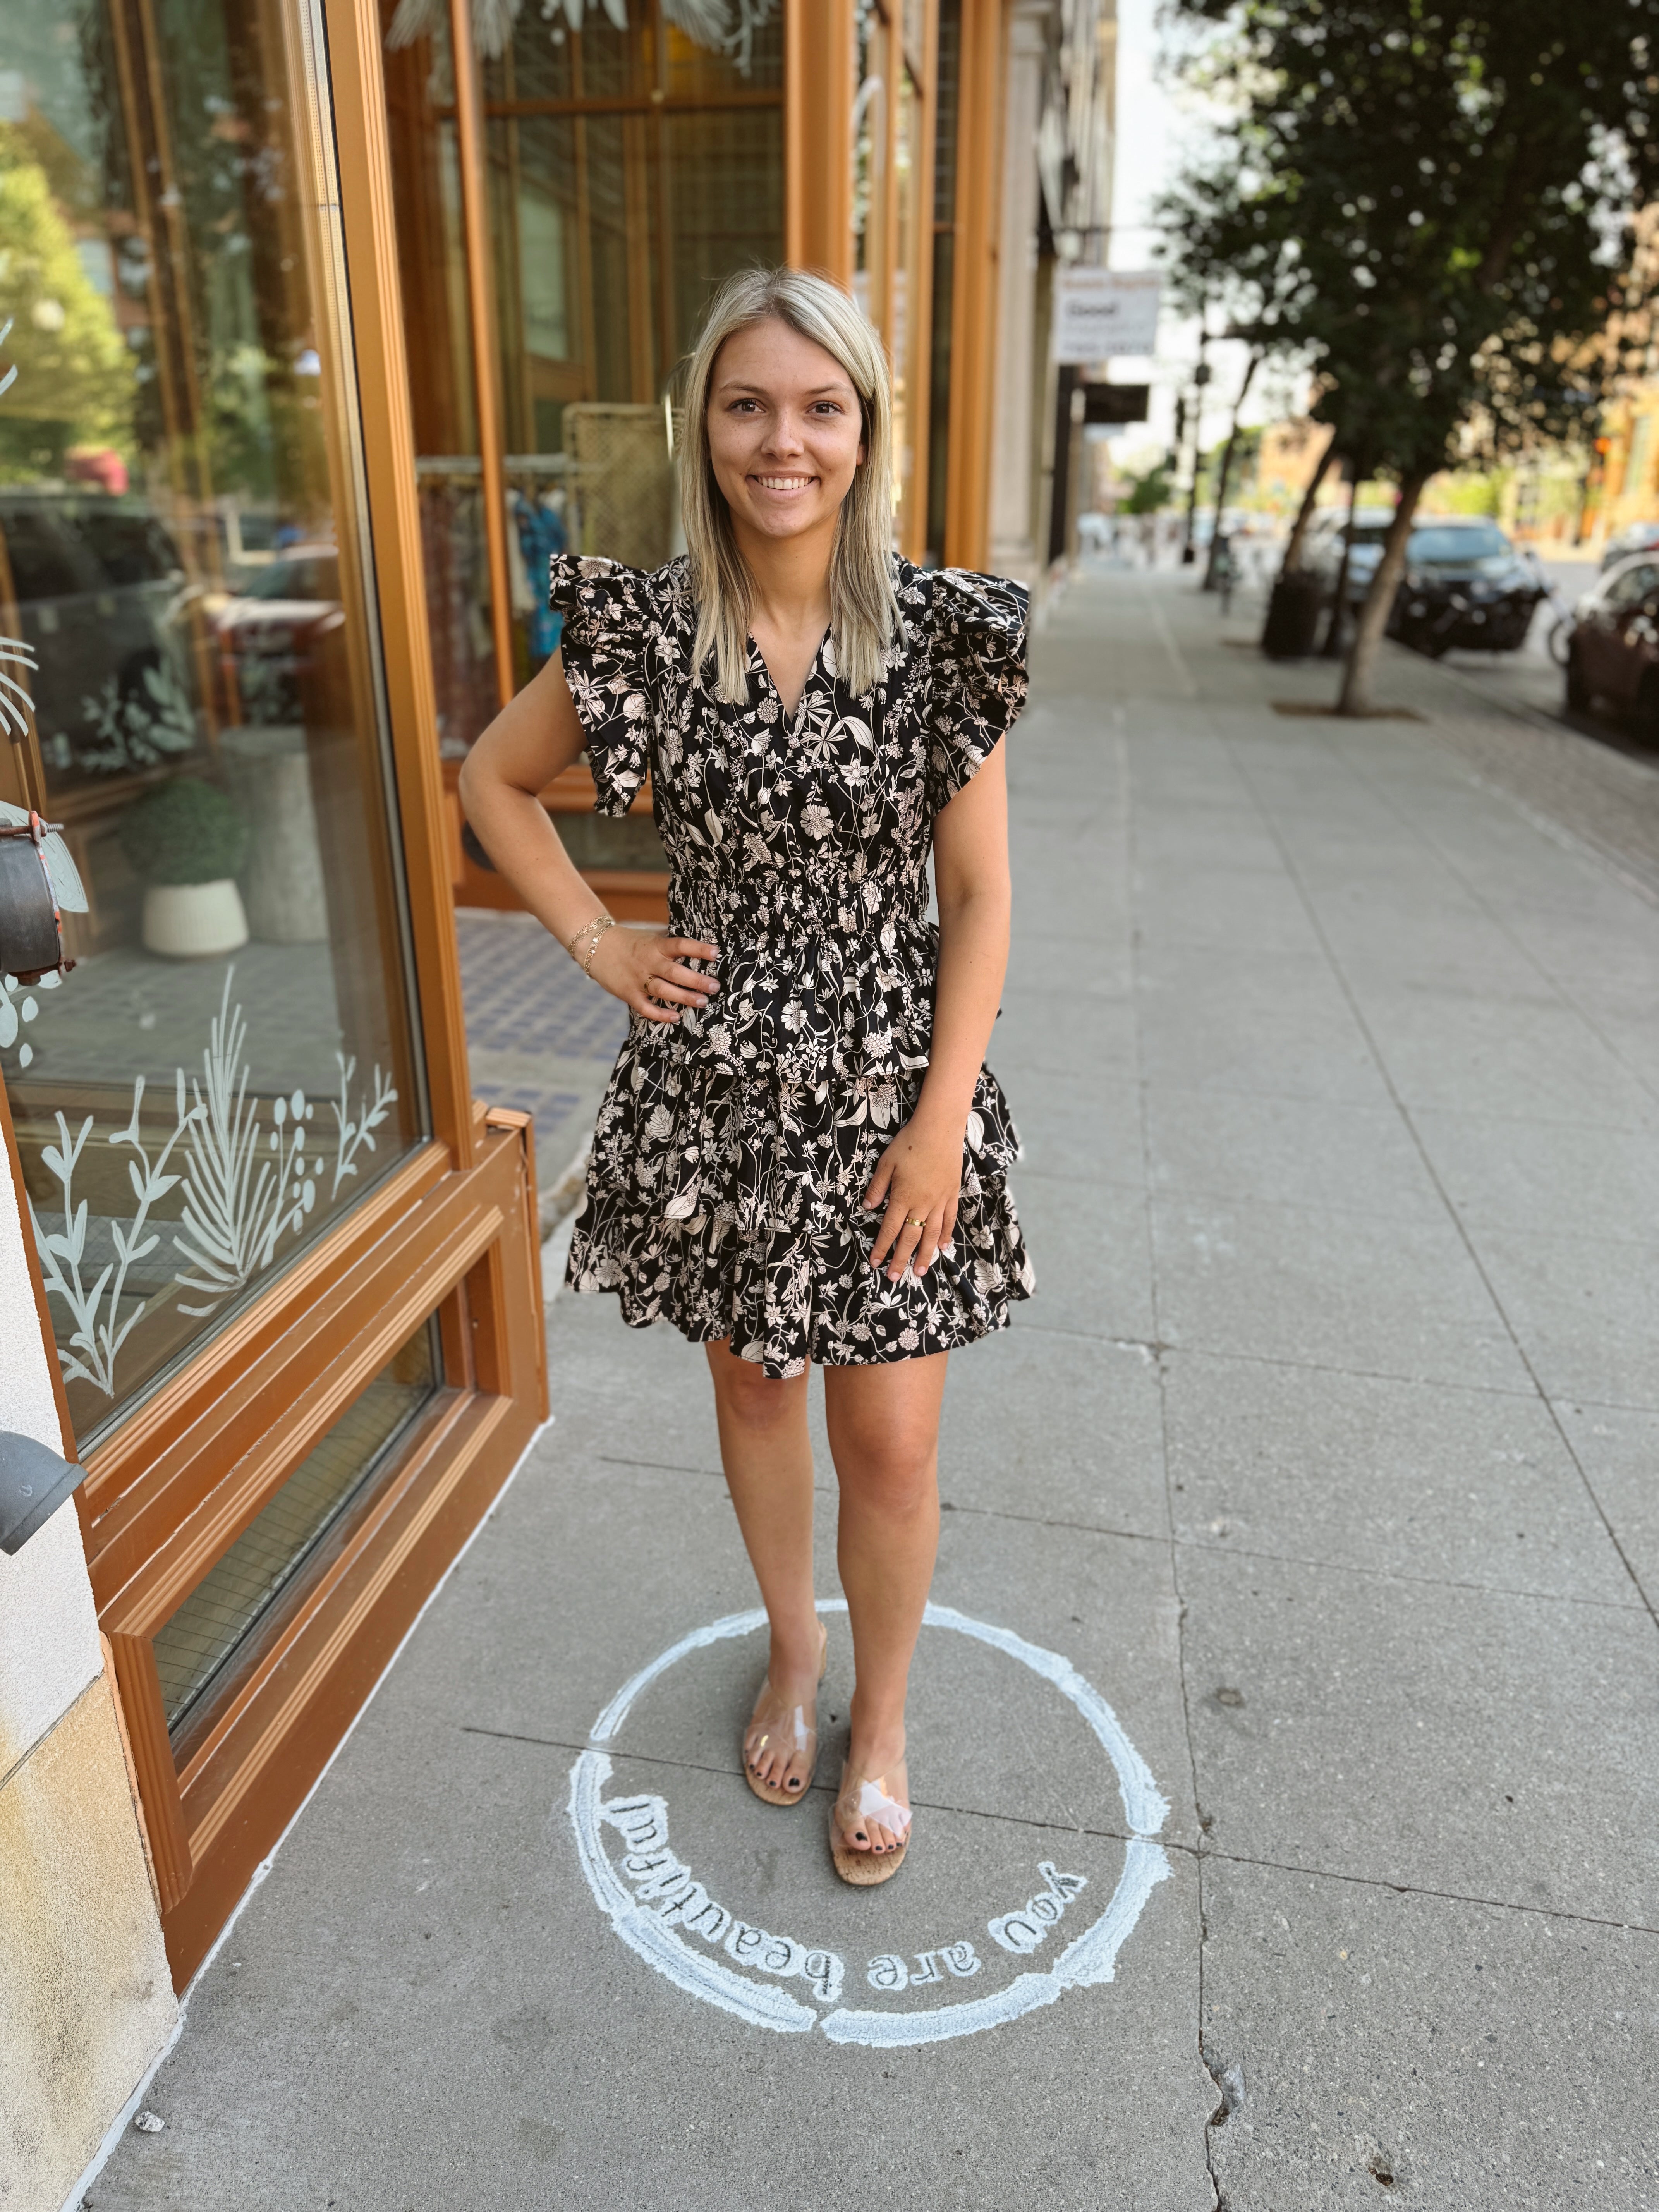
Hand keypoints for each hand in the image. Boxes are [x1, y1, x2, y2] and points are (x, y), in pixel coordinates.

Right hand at [588, 929, 718, 1023]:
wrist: (597, 947)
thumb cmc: (631, 943)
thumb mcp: (651, 938)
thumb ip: (670, 945)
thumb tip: (699, 949)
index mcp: (656, 946)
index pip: (680, 945)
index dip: (698, 949)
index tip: (715, 953)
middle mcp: (648, 962)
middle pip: (675, 972)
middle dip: (696, 980)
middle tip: (714, 986)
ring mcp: (638, 979)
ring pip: (664, 991)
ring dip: (684, 998)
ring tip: (703, 1002)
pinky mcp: (629, 994)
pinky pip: (646, 1007)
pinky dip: (660, 1014)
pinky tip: (675, 1017)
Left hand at [864, 1109, 962, 1279]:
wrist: (940, 1128)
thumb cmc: (909, 1143)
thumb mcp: (886, 1163)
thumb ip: (877, 1187)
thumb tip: (867, 1207)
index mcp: (903, 1196)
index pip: (889, 1229)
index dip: (882, 1248)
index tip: (875, 1263)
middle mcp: (922, 1203)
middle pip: (910, 1238)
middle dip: (901, 1259)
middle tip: (895, 1278)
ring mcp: (939, 1201)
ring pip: (932, 1234)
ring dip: (925, 1255)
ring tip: (920, 1272)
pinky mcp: (952, 1194)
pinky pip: (949, 1220)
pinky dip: (946, 1235)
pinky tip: (943, 1248)